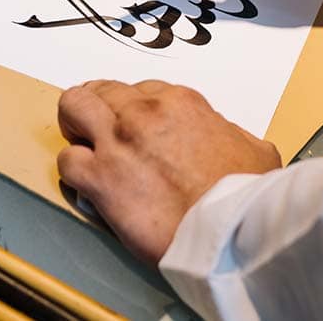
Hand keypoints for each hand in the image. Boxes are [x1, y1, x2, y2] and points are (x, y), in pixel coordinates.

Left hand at [56, 80, 281, 264]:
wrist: (229, 232)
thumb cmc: (245, 197)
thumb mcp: (255, 150)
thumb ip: (231, 135)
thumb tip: (226, 138)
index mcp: (181, 103)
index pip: (143, 90)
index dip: (135, 107)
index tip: (136, 124)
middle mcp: (144, 113)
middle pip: (103, 91)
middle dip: (99, 107)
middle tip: (99, 128)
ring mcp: (118, 142)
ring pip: (74, 107)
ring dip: (74, 123)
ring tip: (80, 141)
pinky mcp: (100, 178)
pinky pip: (67, 161)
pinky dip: (72, 169)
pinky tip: (84, 180)